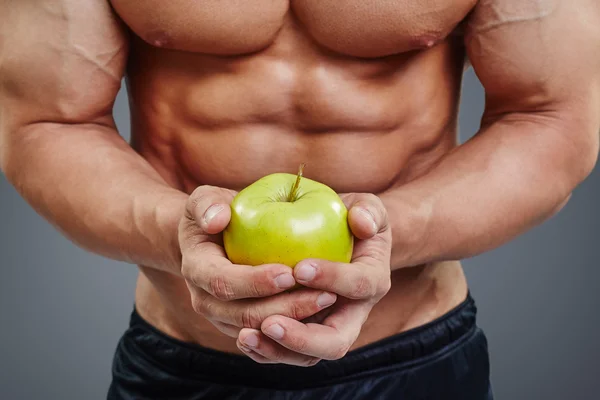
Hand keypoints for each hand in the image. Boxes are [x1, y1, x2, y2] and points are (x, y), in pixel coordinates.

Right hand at [178, 185, 337, 337]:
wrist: (211, 237)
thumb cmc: (215, 211)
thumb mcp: (205, 198)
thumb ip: (207, 203)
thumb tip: (216, 219)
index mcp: (196, 270)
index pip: (223, 283)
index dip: (255, 282)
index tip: (288, 273)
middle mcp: (205, 300)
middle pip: (245, 316)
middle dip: (285, 308)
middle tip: (323, 294)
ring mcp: (223, 317)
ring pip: (261, 330)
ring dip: (296, 320)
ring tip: (328, 299)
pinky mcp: (243, 324)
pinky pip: (270, 334)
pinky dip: (297, 325)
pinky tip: (324, 309)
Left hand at [236, 193, 391, 365]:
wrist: (343, 240)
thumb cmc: (351, 218)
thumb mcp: (366, 205)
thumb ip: (369, 209)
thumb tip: (361, 222)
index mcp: (373, 280)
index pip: (358, 286)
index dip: (332, 278)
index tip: (299, 267)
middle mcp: (354, 313)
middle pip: (336, 342)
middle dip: (303, 338)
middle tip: (269, 322)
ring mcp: (329, 327)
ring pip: (308, 356)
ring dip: (277, 350)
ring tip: (246, 334)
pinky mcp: (306, 333)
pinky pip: (287, 353)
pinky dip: (266, 351)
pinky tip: (242, 336)